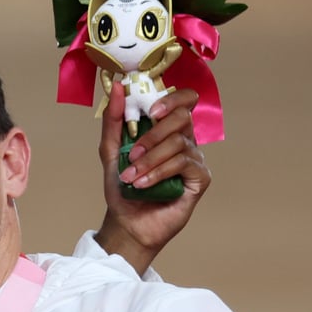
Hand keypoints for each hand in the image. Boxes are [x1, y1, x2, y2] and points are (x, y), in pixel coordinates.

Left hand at [94, 84, 210, 273]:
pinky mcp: (200, 178)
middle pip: (182, 117)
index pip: (184, 99)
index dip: (171, 99)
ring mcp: (194, 159)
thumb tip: (118, 88)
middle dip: (152, 135)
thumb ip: (114, 121)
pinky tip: (143, 185)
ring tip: (131, 178)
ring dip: (149, 160)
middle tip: (132, 154)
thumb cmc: (122, 188)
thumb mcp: (110, 152)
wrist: (126, 222)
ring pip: (178, 143)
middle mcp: (185, 140)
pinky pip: (183, 164)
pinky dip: (158, 172)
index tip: (150, 112)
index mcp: (167, 130)